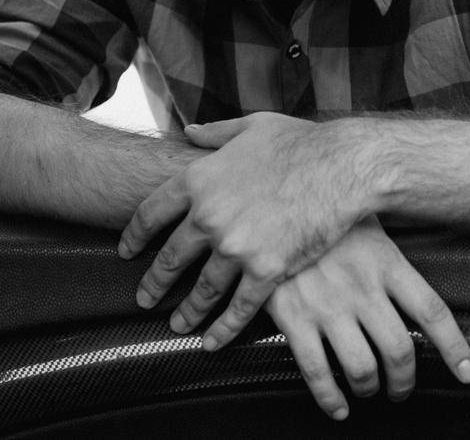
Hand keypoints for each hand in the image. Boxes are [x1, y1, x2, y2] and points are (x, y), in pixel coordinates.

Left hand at [117, 112, 375, 348]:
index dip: (134, 236)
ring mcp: (236, 247)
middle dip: (154, 283)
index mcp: (199, 180)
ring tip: (177, 326)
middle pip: (169, 258)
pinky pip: (238, 308)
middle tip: (144, 299)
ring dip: (186, 312)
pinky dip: (222, 330)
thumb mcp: (251, 126)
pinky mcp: (266, 270)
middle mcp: (209, 217)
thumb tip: (189, 131)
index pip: (151, 214)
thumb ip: (215, 133)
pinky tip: (211, 343)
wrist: (342, 166)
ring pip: (201, 290)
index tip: (127, 252)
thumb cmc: (301, 141)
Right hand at [265, 218, 469, 419]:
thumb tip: (416, 277)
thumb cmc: (325, 212)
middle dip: (404, 380)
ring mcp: (328, 305)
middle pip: (400, 350)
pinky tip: (337, 405)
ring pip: (362, 368)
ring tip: (368, 389)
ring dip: (369, 388)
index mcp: (386, 263)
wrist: (273, 204)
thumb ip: (391, 254)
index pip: (432, 312)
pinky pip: (317, 372)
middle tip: (401, 387)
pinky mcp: (294, 318)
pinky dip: (330, 398)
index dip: (454, 349)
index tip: (467, 373)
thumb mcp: (367, 222)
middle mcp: (362, 288)